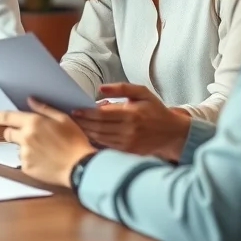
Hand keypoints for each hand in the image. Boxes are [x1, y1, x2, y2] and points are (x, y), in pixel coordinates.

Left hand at [0, 98, 94, 187]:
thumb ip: (44, 108)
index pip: (7, 117)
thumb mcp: (63, 119)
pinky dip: (31, 160)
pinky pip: (23, 161)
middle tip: (29, 135)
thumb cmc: (75, 142)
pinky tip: (44, 160)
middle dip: (14, 133)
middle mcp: (25, 138)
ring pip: (17, 148)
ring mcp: (25, 154)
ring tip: (43, 150)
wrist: (80, 167)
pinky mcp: (27, 168)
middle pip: (8, 134)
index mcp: (33, 123)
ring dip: (25, 148)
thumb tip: (30, 100)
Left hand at [70, 83, 189, 160]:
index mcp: (131, 114)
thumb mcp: (142, 93)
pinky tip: (86, 135)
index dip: (86, 113)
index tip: (74, 109)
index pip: (102, 114)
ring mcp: (128, 144)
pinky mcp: (128, 152)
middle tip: (69, 118)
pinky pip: (106, 146)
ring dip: (85, 132)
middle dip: (82, 122)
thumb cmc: (155, 110)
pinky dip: (94, 140)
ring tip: (74, 125)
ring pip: (100, 138)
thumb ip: (121, 88)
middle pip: (98, 127)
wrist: (172, 134)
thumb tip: (100, 88)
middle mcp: (128, 131)